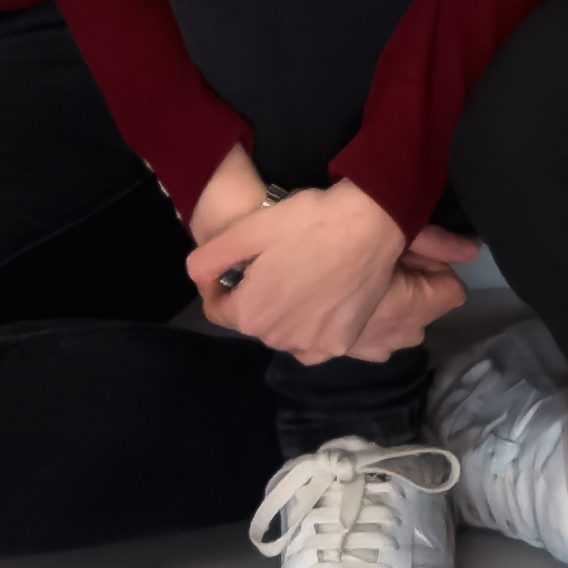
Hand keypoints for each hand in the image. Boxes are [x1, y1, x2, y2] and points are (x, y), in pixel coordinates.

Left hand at [197, 171, 469, 368]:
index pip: (218, 308)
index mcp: (251, 315)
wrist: (371, 224)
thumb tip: (197, 277)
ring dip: (285, 312)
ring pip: (284, 332)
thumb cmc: (307, 222)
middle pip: (253, 320)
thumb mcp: (247, 230)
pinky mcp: (341, 344)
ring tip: (301, 276)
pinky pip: (313, 340)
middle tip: (274, 262)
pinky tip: (323, 298)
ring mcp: (313, 346)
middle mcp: (278, 340)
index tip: (239, 259)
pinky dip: (313, 324)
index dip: (221, 282)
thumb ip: (209, 259)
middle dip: (255, 296)